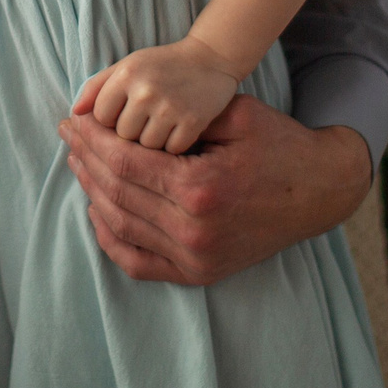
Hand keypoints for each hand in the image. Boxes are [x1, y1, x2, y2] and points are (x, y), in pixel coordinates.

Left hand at [57, 94, 369, 287]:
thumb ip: (181, 115)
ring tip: (78, 162)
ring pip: (121, 226)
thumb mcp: (236, 114)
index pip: (123, 162)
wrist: (319, 191)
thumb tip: (123, 114)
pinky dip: (110, 238)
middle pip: (115, 193)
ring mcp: (194, 258)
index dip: (91, 140)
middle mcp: (192, 230)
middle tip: (68, 135)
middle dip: (85, 160)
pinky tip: (96, 210)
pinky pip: (138, 263)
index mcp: (200, 188)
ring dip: (92, 192)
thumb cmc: (278, 145)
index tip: (72, 120)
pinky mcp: (199, 273)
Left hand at [72, 38, 243, 153]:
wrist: (210, 60)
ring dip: (151, 144)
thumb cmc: (161, 66)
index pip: (100, 118)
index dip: (109, 122)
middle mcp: (145, 90)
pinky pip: (170, 152)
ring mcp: (170, 107)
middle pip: (121, 137)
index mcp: (126, 74)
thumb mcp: (126, 66)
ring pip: (144, 148)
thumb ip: (96, 87)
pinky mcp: (193, 122)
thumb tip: (73, 114)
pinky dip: (173, 147)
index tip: (123, 115)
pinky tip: (177, 130)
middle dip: (130, 135)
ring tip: (161, 125)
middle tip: (145, 120)